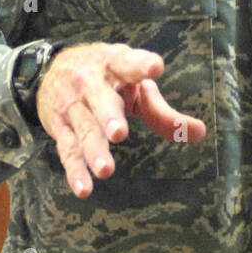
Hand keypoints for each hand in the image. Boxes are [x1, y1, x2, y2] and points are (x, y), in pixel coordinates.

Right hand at [35, 42, 206, 196]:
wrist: (50, 69)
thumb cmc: (108, 79)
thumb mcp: (134, 86)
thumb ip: (164, 112)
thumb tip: (201, 133)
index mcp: (114, 65)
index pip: (128, 63)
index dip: (140, 65)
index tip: (155, 67)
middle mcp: (90, 82)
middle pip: (101, 100)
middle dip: (109, 116)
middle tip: (119, 133)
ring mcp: (72, 104)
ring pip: (85, 129)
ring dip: (94, 150)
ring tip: (106, 170)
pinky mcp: (59, 126)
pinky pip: (68, 150)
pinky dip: (75, 170)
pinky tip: (84, 189)